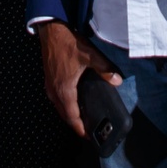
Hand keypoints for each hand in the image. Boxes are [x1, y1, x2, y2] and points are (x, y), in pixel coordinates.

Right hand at [38, 19, 120, 137]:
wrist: (51, 31)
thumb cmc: (68, 43)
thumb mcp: (90, 55)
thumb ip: (104, 70)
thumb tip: (118, 81)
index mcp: (64, 89)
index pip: (72, 117)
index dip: (80, 129)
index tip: (88, 136)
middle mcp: (54, 91)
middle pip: (64, 115)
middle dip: (75, 124)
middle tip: (87, 130)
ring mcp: (49, 86)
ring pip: (59, 108)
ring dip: (69, 115)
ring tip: (81, 118)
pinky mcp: (49, 80)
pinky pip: (56, 99)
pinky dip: (64, 105)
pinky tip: (72, 101)